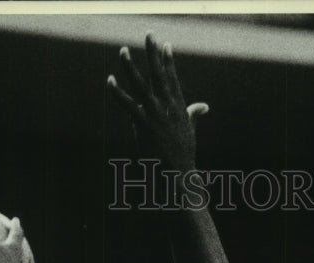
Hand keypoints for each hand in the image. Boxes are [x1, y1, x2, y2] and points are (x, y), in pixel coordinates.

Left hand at [108, 33, 208, 173]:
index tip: (165, 44)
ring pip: (143, 87)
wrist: (179, 177)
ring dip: (131, 67)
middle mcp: (169, 109)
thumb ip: (194, 115)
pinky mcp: (146, 126)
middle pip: (160, 76)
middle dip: (154, 54)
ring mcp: (157, 117)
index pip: (173, 80)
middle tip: (149, 34)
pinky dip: (118, 93)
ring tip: (122, 50)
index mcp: (179, 109)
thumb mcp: (190, 132)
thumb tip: (203, 106)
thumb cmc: (183, 157)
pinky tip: (110, 80)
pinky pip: (129, 106)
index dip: (169, 61)